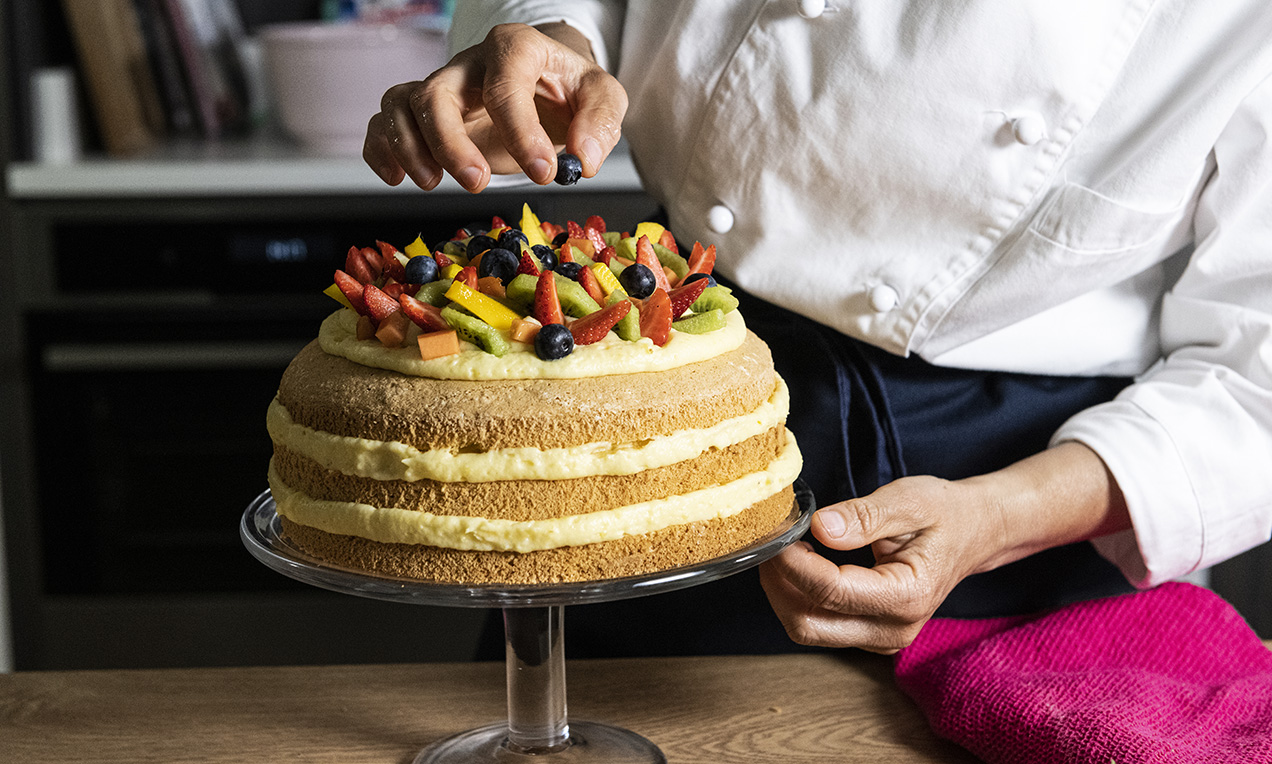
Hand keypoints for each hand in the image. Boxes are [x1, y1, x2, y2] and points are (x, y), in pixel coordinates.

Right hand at [363, 23, 627, 192]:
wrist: (548, 84)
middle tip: (478, 182)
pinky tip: (397, 178)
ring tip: (432, 183)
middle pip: (437, 94)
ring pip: (401, 104)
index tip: (543, 172)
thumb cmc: (569, 90)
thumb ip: (600, 123)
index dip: (521, 132)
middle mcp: (469, 64)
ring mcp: (442, 86)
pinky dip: (381, 150)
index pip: (506, 85)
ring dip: (408, 148)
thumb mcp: (602, 97)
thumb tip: (585, 159)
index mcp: (515, 49)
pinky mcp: (423, 113)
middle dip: (450, 143)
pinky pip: (384, 121)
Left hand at [760, 475, 998, 653]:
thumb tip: (820, 528)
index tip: (778, 534)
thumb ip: (864, 515)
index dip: (792, 563)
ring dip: (784, 592)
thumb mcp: (910, 500)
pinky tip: (801, 564)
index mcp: (907, 597)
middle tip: (773, 542)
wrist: (974, 532)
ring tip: (786, 549)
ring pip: (807, 629)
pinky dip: (798, 597)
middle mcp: (893, 629)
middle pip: (808, 624)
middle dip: (779, 584)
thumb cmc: (946, 513)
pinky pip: (818, 625)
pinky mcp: (868, 634)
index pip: (830, 591)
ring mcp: (880, 639)